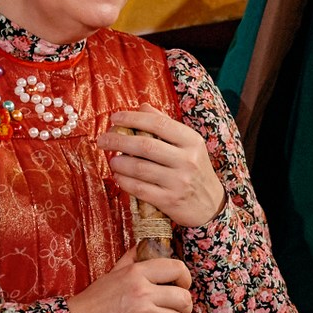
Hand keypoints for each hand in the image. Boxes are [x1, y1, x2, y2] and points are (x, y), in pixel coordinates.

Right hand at [68, 247, 192, 312]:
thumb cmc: (95, 300)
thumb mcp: (113, 273)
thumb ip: (133, 259)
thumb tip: (150, 244)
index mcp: (137, 272)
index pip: (177, 268)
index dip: (186, 279)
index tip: (182, 288)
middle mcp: (142, 291)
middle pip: (184, 299)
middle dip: (185, 309)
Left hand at [99, 109, 225, 227]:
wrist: (210, 205)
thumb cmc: (194, 170)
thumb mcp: (188, 146)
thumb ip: (166, 125)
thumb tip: (142, 107)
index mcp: (192, 142)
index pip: (158, 124)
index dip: (133, 119)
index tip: (114, 119)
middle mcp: (187, 160)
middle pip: (145, 146)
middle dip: (118, 141)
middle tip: (102, 140)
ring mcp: (179, 182)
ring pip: (139, 168)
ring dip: (119, 163)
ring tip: (113, 161)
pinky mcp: (169, 200)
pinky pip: (139, 188)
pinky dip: (124, 181)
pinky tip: (119, 177)